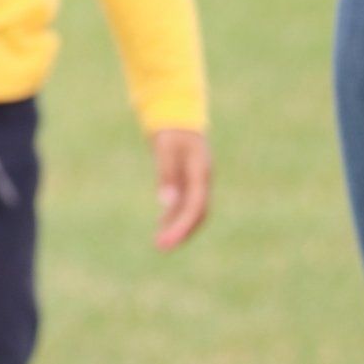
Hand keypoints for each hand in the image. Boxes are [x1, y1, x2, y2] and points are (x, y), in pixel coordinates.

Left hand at [151, 128, 211, 250]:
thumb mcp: (165, 149)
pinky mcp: (190, 182)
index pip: (195, 206)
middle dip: (181, 232)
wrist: (178, 117)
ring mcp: (198, 182)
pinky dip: (175, 216)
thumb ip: (167, 174)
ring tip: (161, 242)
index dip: (183, 225)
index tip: (167, 240)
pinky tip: (163, 225)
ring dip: (178, 227)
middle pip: (197, 214)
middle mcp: (202, 181)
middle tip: (162, 247)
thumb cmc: (171, 132)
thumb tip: (166, 202)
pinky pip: (185, 204)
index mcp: (200, 173)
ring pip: (192, 212)